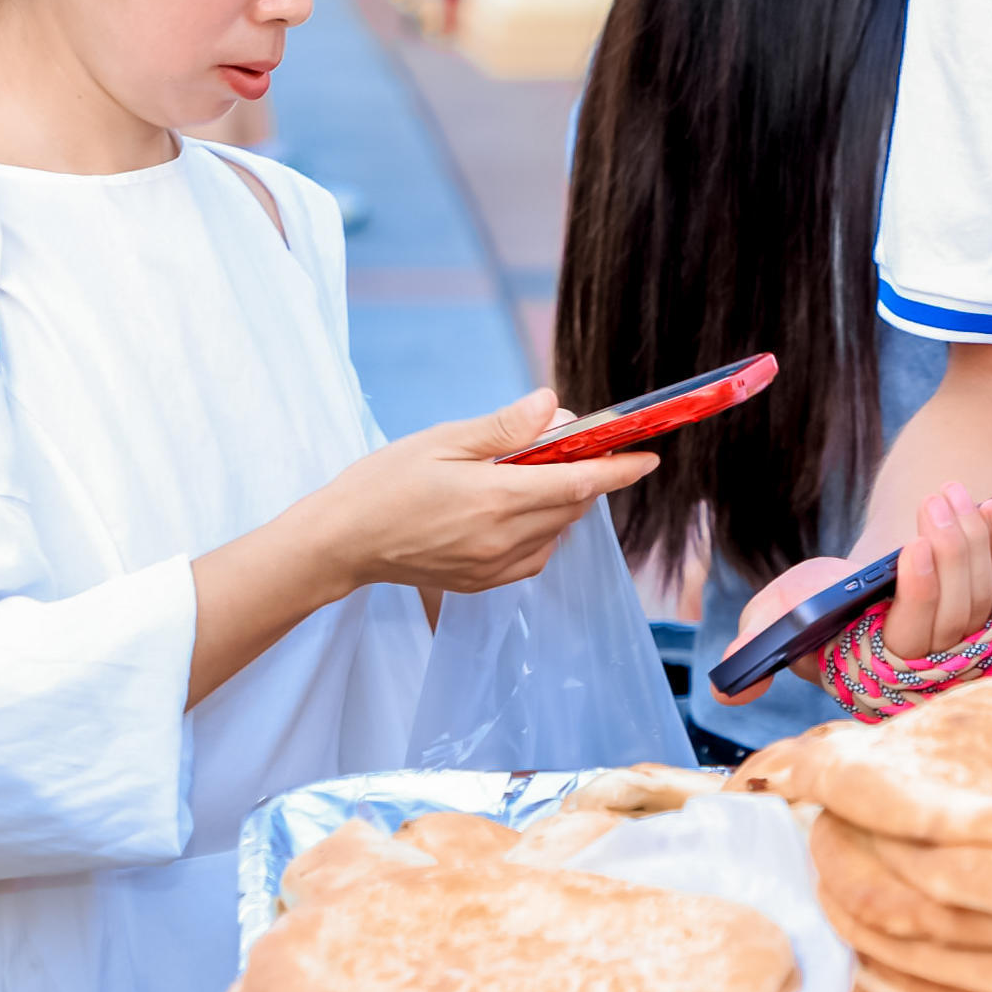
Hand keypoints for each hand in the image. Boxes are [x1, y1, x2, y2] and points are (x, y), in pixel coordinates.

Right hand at [309, 390, 655, 595]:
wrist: (342, 542)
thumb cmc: (384, 483)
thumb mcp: (443, 440)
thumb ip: (505, 428)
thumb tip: (556, 407)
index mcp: (495, 498)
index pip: (578, 482)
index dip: (620, 469)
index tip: (649, 455)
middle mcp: (503, 539)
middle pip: (572, 505)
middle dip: (587, 476)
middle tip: (580, 446)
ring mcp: (494, 567)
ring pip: (556, 532)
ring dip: (562, 502)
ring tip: (537, 473)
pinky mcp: (483, 583)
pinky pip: (534, 556)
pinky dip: (541, 530)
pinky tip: (517, 509)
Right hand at [713, 482, 991, 703]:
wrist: (849, 589)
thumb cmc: (811, 605)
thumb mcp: (775, 620)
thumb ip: (752, 650)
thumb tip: (726, 692)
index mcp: (879, 669)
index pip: (911, 638)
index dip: (919, 595)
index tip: (913, 550)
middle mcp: (929, 661)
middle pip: (956, 612)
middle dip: (950, 552)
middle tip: (933, 502)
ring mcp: (962, 636)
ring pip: (981, 592)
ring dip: (969, 537)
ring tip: (950, 493)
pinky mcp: (981, 608)